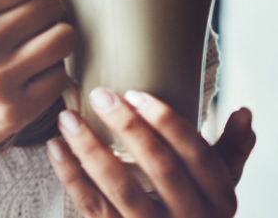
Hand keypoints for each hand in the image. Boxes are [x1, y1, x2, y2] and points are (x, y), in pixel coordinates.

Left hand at [48, 87, 256, 216]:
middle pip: (161, 169)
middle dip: (129, 129)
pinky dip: (70, 175)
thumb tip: (243, 112)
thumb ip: (230, 150)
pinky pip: (91, 206)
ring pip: (121, 189)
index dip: (168, 124)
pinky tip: (56, 147)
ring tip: (68, 118)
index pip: (197, 157)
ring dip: (91, 150)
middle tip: (100, 96)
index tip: (137, 94)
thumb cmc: (194, 211)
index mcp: (218, 200)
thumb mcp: (218, 186)